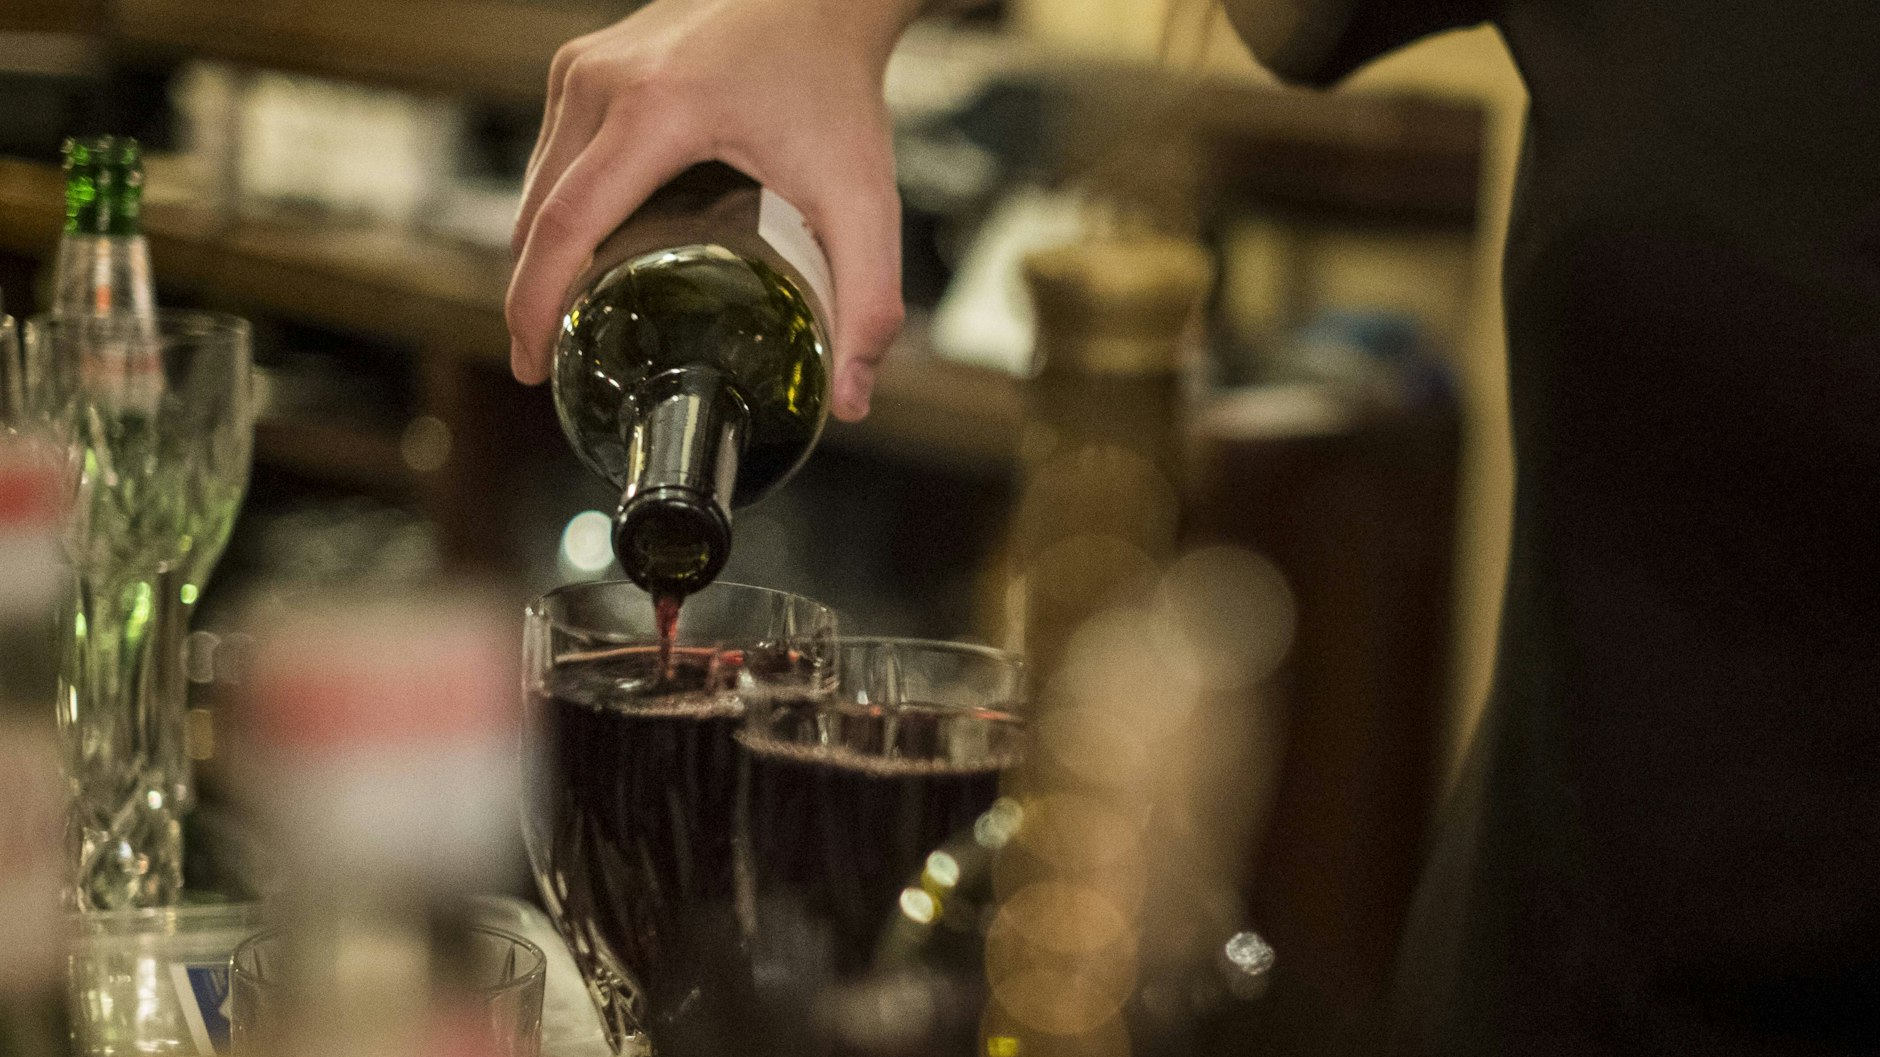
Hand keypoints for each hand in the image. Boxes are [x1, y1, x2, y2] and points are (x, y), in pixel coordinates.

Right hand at [508, 0, 921, 420]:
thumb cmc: (837, 86)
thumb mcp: (864, 198)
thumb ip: (869, 301)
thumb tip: (853, 401)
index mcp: (654, 112)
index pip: (567, 225)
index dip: (538, 306)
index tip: (534, 366)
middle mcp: (603, 81)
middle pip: (537, 213)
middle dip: (530, 297)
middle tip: (546, 364)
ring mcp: (586, 66)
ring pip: (536, 184)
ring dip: (541, 253)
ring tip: (563, 319)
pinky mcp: (586, 63)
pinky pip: (552, 152)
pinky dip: (557, 209)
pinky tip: (584, 254)